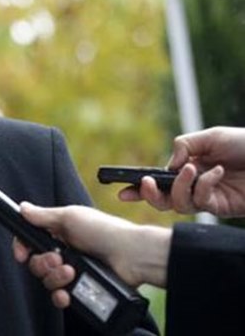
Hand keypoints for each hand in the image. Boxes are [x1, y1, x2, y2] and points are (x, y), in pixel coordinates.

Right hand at [12, 203, 171, 307]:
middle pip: (36, 263)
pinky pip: (60, 296)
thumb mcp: (70, 217)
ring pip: (46, 280)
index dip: (22, 248)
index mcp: (59, 233)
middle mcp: (64, 252)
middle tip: (58, 258)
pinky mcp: (80, 288)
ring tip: (71, 272)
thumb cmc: (104, 231)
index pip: (31, 242)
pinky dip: (60, 296)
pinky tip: (66, 293)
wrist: (131, 255)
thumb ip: (43, 216)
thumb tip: (22, 208)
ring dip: (54, 277)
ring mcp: (72, 271)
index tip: (22, 254)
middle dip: (43, 263)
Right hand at [119, 127, 244, 216]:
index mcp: (188, 167)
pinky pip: (200, 202)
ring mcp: (206, 197)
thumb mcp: (212, 136)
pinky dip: (204, 185)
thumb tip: (169, 165)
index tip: (122, 192)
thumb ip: (184, 145)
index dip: (139, 188)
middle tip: (148, 184)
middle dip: (149, 194)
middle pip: (162, 199)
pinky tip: (218, 172)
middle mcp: (193, 184)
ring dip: (179, 187)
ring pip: (177, 204)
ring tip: (192, 169)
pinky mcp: (220, 207)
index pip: (158, 180)